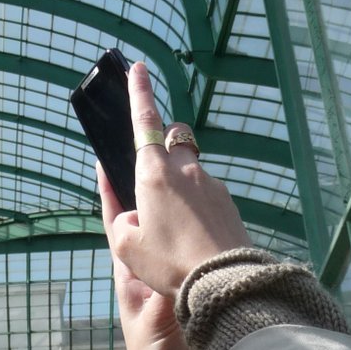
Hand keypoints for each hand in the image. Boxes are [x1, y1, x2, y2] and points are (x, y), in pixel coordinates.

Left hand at [99, 166, 216, 349]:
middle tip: (154, 146)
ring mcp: (169, 278)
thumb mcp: (157, 326)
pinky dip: (199, 226)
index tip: (105, 156)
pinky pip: (193, 248)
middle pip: (145, 218)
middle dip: (147, 184)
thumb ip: (165, 295)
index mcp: (131, 273)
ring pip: (171, 230)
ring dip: (176, 202)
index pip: (116, 222)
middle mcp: (148, 269)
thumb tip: (174, 267)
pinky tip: (212, 209)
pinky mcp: (191, 290)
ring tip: (185, 167)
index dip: (110, 190)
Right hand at [101, 62, 249, 297]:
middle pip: (173, 138)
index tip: (138, 68)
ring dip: (179, 182)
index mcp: (153, 174)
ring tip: (173, 224)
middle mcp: (184, 170)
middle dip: (162, 141)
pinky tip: (194, 235)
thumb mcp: (128, 249)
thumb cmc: (170, 264)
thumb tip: (133, 214)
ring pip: (191, 168)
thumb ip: (122, 224)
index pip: (143, 121)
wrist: (224, 281)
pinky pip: (207, 192)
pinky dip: (197, 204)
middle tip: (152, 170)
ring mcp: (210, 183)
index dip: (139, 92)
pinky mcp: (228, 200)